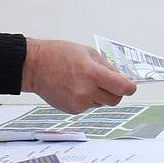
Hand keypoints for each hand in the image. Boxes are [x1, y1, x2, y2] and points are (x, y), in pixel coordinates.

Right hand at [21, 39, 136, 113]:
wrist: (34, 66)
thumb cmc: (58, 55)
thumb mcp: (88, 52)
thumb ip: (107, 67)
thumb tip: (122, 78)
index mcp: (93, 73)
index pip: (123, 88)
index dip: (129, 87)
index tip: (129, 85)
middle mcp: (87, 91)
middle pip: (115, 100)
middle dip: (116, 92)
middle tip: (109, 83)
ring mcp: (79, 103)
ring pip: (102, 104)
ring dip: (100, 95)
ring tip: (85, 81)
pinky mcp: (72, 110)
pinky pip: (89, 106)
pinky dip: (87, 99)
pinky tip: (75, 88)